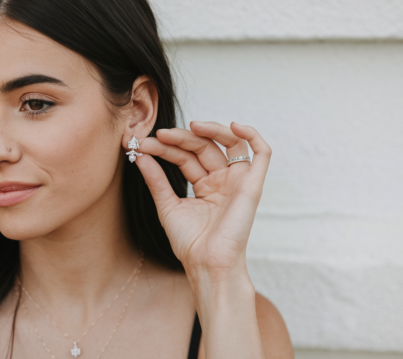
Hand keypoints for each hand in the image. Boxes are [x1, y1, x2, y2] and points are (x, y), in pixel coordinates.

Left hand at [134, 121, 271, 278]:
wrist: (207, 264)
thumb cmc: (190, 243)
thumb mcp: (167, 205)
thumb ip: (156, 180)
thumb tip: (141, 155)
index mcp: (205, 185)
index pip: (185, 157)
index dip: (166, 148)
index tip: (143, 144)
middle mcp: (223, 180)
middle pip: (204, 147)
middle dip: (181, 138)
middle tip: (159, 135)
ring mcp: (238, 181)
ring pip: (229, 143)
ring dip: (211, 130)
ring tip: (190, 126)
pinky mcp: (253, 184)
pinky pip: (261, 153)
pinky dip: (252, 135)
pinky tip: (234, 125)